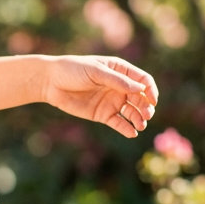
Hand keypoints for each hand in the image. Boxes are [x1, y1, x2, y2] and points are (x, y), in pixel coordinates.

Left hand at [40, 54, 158, 137]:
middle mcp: (119, 87)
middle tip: (147, 115)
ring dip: (139, 119)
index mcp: (120, 71)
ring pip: (131, 112)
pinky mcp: (103, 114)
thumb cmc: (73, 70)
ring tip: (141, 126)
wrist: (51, 82)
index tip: (153, 100)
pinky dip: (126, 128)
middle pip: (140, 98)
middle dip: (146, 107)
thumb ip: (117, 81)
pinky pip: (118, 123)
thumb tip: (140, 89)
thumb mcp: (96, 72)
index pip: (143, 80)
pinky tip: (132, 133)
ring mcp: (112, 101)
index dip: (150, 90)